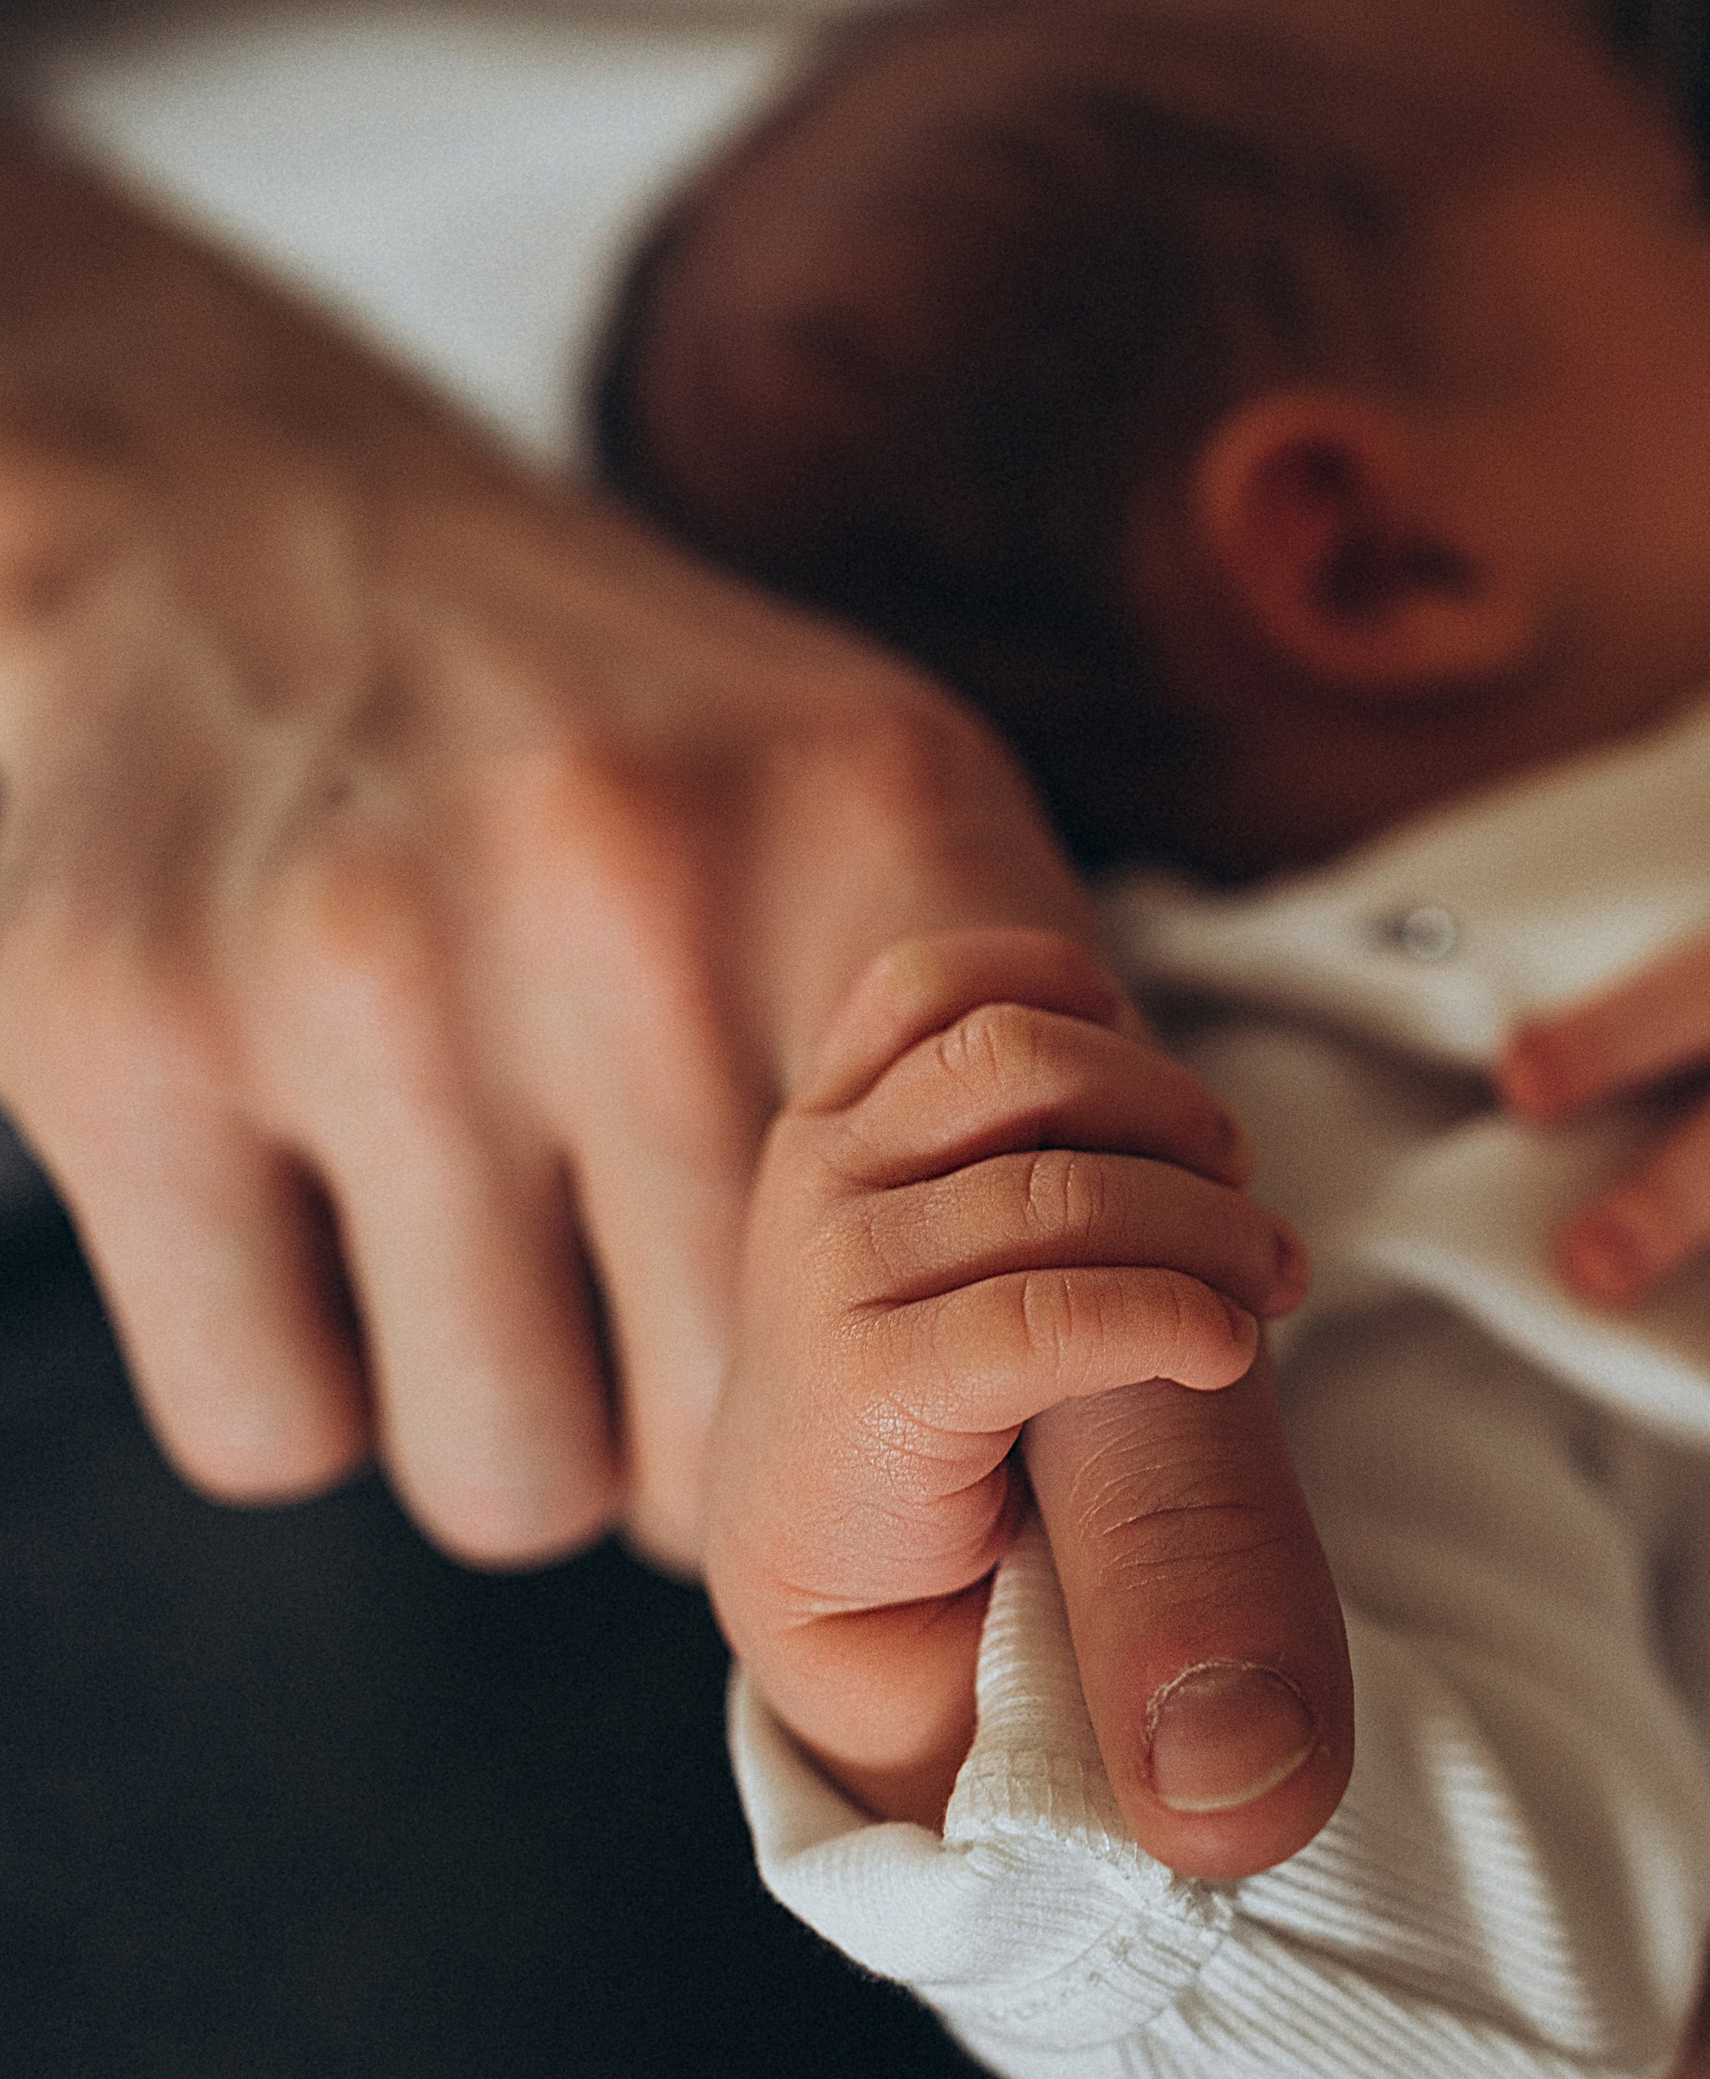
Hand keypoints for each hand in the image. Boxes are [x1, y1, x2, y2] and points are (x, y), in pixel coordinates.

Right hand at [0, 143, 1351, 1869]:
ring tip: (493, 1229)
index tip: (1172, 1567)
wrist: (225, 511)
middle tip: (674, 1285)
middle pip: (756, 1446)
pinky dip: (309, 1383)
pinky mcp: (125, 1041)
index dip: (1099, 1423)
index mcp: (872, 819)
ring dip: (521, 1421)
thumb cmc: (602, 719)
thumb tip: (1214, 1359)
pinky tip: (320, 1214)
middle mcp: (633, 889)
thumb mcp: (869, 800)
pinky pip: (280, 1435)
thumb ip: (1039, 1071)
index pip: (1054, 1260)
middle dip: (735, 1421)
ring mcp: (369, 969)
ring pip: (520, 1487)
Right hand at [706, 927, 1354, 1871]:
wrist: (860, 1624)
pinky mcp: (870, 1387)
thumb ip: (1031, 1160)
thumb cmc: (949, 1432)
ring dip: (1208, 1227)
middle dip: (1169, 1109)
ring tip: (1270, 1285)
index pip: (937, 984)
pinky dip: (1171, 1320)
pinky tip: (1223, 1350)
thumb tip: (1195, 1109)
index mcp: (831, 1132)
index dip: (1073, 993)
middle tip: (1246, 1189)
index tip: (1166, 1078)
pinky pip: (1058, 1316)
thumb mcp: (975, 1256)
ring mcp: (828, 1281)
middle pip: (1026, 1059)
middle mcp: (816, 1186)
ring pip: (1064, 1189)